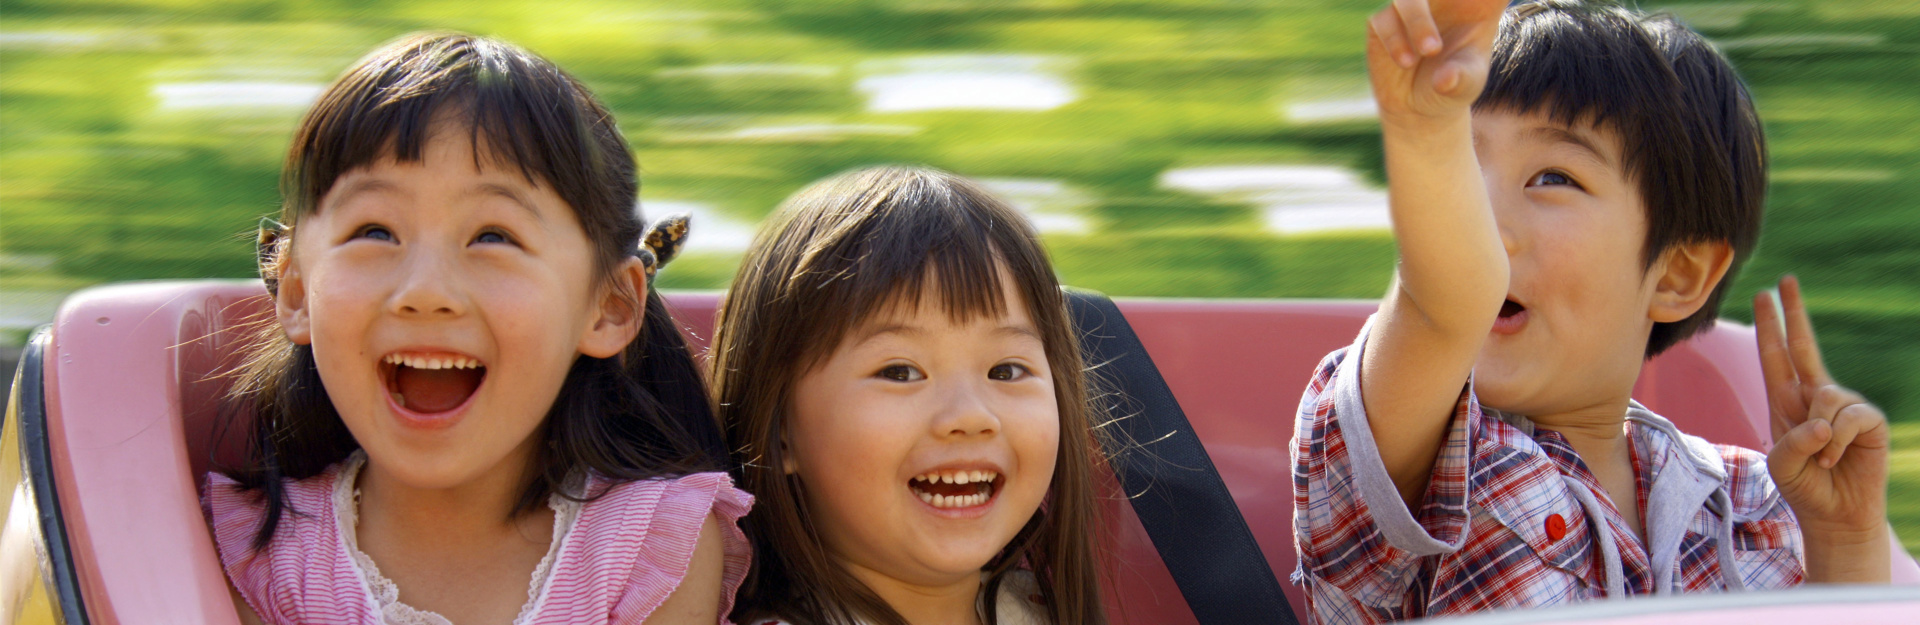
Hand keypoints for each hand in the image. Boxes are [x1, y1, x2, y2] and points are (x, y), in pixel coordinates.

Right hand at [1366, 0, 1506, 122]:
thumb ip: (1461, 78)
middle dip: (1429, 11)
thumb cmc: (1454, 85)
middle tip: (1438, 43)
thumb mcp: (1467, 85)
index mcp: (1477, 2)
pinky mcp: (1383, 21)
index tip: (1486, 3)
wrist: (1418, 106)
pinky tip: (1407, 62)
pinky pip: (1384, 18)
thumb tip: (1445, 78)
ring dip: (1419, 20)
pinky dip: (1394, 39)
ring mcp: (1410, 6)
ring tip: (1431, 51)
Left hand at [1755, 276, 1888, 557]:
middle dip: (1795, 312)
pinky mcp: (1868, 420)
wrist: (1836, 515)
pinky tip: (1836, 460)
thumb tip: (1823, 420)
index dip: (1771, 326)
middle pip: (1804, 346)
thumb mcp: (1782, 464)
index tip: (1765, 294)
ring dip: (1819, 433)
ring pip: (1826, 394)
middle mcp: (1814, 396)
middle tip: (1785, 280)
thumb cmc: (1804, 487)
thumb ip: (1793, 441)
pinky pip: (1849, 416)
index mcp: (1786, 401)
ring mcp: (1843, 406)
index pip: (1776, 355)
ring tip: (1821, 460)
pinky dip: (1838, 441)